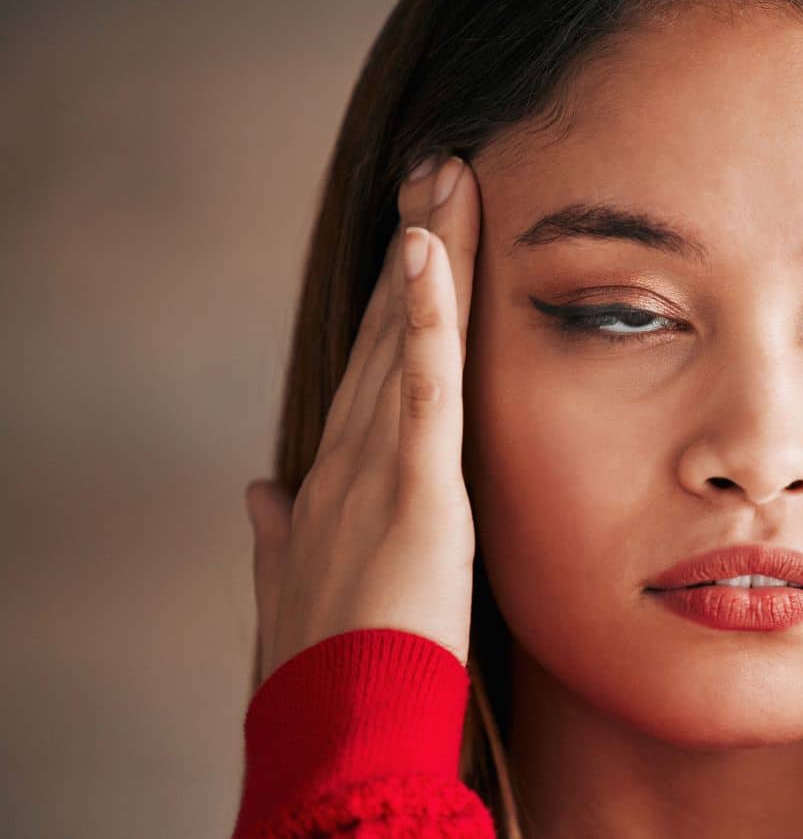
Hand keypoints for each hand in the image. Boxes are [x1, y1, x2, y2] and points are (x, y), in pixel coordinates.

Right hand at [243, 154, 480, 687]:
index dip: (399, 298)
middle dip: (419, 247)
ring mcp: (376, 469)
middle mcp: (349, 458)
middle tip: (440, 167)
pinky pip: (424, 390)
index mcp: (337, 478)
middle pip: (392, 332)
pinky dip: (429, 318)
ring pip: (408, 340)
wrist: (335, 731)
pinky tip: (430, 250)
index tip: (418, 233)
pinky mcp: (413, 492)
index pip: (377, 367)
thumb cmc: (330, 667)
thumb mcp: (301, 586)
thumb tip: (259, 493)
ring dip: (430, 254)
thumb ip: (280, 535)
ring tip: (447, 175)